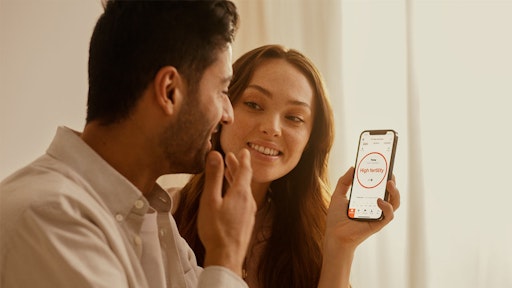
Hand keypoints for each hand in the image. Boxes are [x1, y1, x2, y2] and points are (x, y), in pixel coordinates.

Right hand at [197, 149, 255, 275]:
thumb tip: (215, 155)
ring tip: (228, 173)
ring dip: (236, 179)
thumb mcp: (210, 200)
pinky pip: (243, 201)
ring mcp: (249, 212)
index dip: (243, 158)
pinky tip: (230, 196)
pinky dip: (237, 191)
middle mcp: (249, 201)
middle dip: (237, 167)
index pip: (245, 170)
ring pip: (244, 190)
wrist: (227, 257)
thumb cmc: (216, 229)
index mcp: (241, 193)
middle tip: (231, 157)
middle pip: (244, 179)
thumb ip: (213, 177)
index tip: (243, 150)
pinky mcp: (246, 222)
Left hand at [325, 167, 400, 249]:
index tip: (385, 164)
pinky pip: (389, 215)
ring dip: (395, 192)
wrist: (335, 235)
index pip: (379, 185)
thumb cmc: (336, 218)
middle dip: (393, 181)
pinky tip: (379, 200)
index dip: (384, 176)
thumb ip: (344, 181)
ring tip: (389, 183)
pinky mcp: (379, 224)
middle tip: (389, 172)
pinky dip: (387, 207)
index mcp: (367, 199)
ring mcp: (378, 215)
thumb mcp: (338, 195)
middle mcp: (375, 206)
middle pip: (390, 192)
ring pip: (395, 202)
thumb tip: (353, 167)